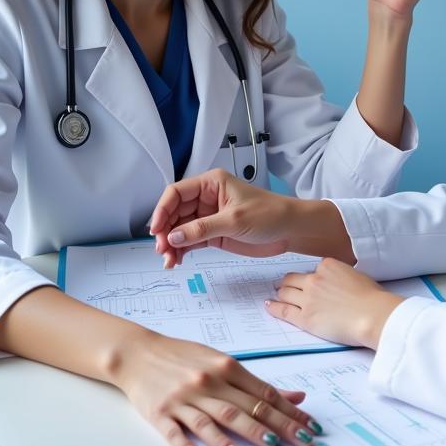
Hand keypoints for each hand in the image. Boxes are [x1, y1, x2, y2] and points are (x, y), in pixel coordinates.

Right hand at [110, 331, 323, 445]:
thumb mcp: (221, 362)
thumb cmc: (184, 358)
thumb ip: (255, 383)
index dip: (289, 411)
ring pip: (212, 420)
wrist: (139, 353)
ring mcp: (182, 399)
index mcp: (226, 367)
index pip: (264, 394)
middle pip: (244, 408)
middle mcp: (207, 382)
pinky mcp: (159, 413)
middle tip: (299, 443)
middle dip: (275, 427)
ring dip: (231, 437)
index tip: (310, 426)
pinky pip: (175, 433)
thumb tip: (294, 396)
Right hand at [149, 168, 293, 268]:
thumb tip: (173, 237)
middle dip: (165, 231)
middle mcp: (206, 198)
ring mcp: (208, 216)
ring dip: (171, 244)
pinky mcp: (213, 233)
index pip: (176, 193)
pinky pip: (190, 240)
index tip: (156, 230)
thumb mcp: (234, 220)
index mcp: (211, 183)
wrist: (290, 230)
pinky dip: (181, 250)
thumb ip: (202, 228)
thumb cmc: (269, 214)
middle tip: (163, 250)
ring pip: (180, 229)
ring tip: (169, 261)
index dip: (162, 210)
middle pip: (174, 213)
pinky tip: (177, 261)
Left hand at [265, 258, 404, 349]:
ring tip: (276, 295)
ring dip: (280, 293)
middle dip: (287, 283)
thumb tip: (338, 283)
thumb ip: (341, 276)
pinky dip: (274, 307)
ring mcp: (308, 298)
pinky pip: (283, 310)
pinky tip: (269, 306)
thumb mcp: (357, 276)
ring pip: (285, 293)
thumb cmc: (372, 298)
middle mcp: (315, 279)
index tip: (306, 281)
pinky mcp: (305, 318)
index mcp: (328, 265)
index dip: (309, 277)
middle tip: (283, 286)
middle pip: (293, 279)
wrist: (373, 315)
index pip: (312, 269)